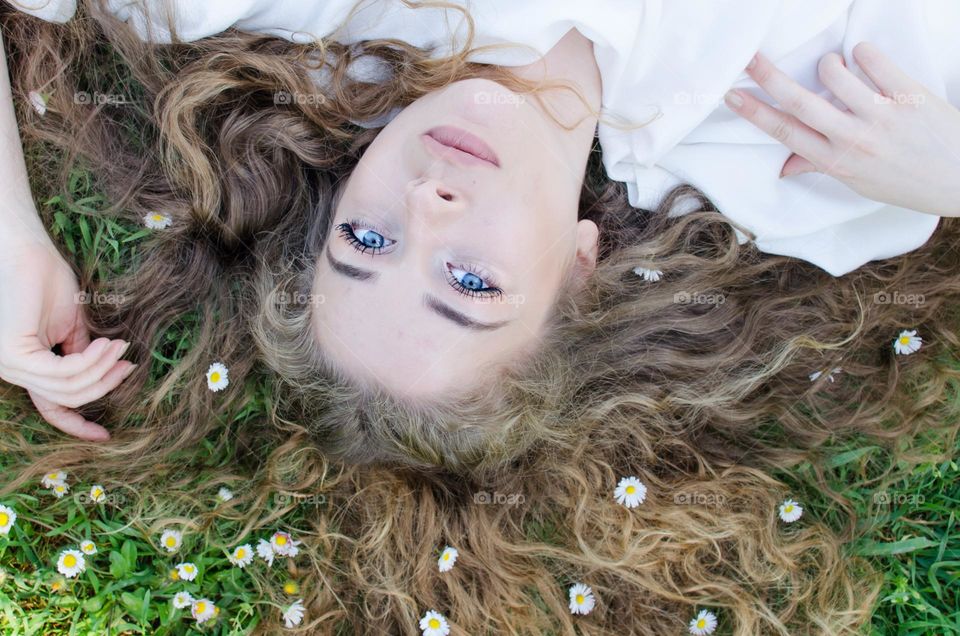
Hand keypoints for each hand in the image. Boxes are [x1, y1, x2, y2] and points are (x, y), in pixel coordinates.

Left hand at [0, 237, 134, 439]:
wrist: (26, 250)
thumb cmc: (47, 280)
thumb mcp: (73, 328)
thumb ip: (83, 355)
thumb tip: (112, 375)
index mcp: (25, 368)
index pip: (52, 408)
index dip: (79, 426)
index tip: (106, 437)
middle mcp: (12, 371)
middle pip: (68, 398)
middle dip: (105, 384)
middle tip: (129, 362)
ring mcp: (8, 364)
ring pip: (68, 388)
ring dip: (102, 370)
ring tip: (121, 347)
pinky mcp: (13, 354)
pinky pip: (63, 373)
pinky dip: (91, 361)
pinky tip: (107, 344)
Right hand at [724, 42, 959, 215]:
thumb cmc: (909, 182)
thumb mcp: (860, 182)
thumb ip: (821, 165)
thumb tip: (785, 166)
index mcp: (837, 162)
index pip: (785, 133)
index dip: (755, 112)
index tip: (732, 95)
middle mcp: (854, 139)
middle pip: (800, 102)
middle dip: (769, 77)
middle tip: (748, 57)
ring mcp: (882, 116)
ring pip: (836, 74)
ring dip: (828, 64)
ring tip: (834, 68)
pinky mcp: (909, 94)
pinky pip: (874, 60)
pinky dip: (863, 53)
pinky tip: (865, 60)